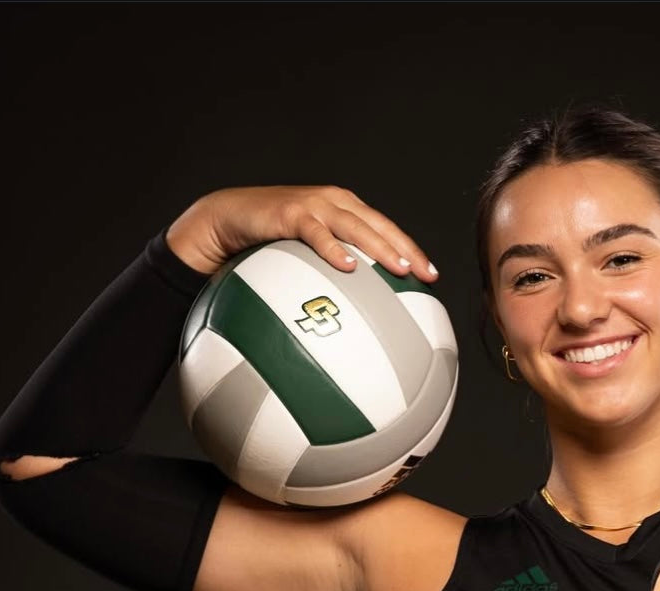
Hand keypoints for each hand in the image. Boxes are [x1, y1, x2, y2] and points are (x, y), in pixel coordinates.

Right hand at [164, 184, 437, 281]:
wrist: (228, 220)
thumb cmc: (268, 244)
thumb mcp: (306, 259)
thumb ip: (331, 275)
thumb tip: (355, 317)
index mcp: (345, 211)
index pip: (386, 230)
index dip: (410, 250)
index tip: (431, 277)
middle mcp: (335, 204)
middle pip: (379, 226)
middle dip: (405, 250)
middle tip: (424, 275)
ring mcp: (313, 205)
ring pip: (355, 225)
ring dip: (379, 247)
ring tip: (398, 268)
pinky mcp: (289, 212)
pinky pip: (315, 232)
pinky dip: (332, 248)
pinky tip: (347, 266)